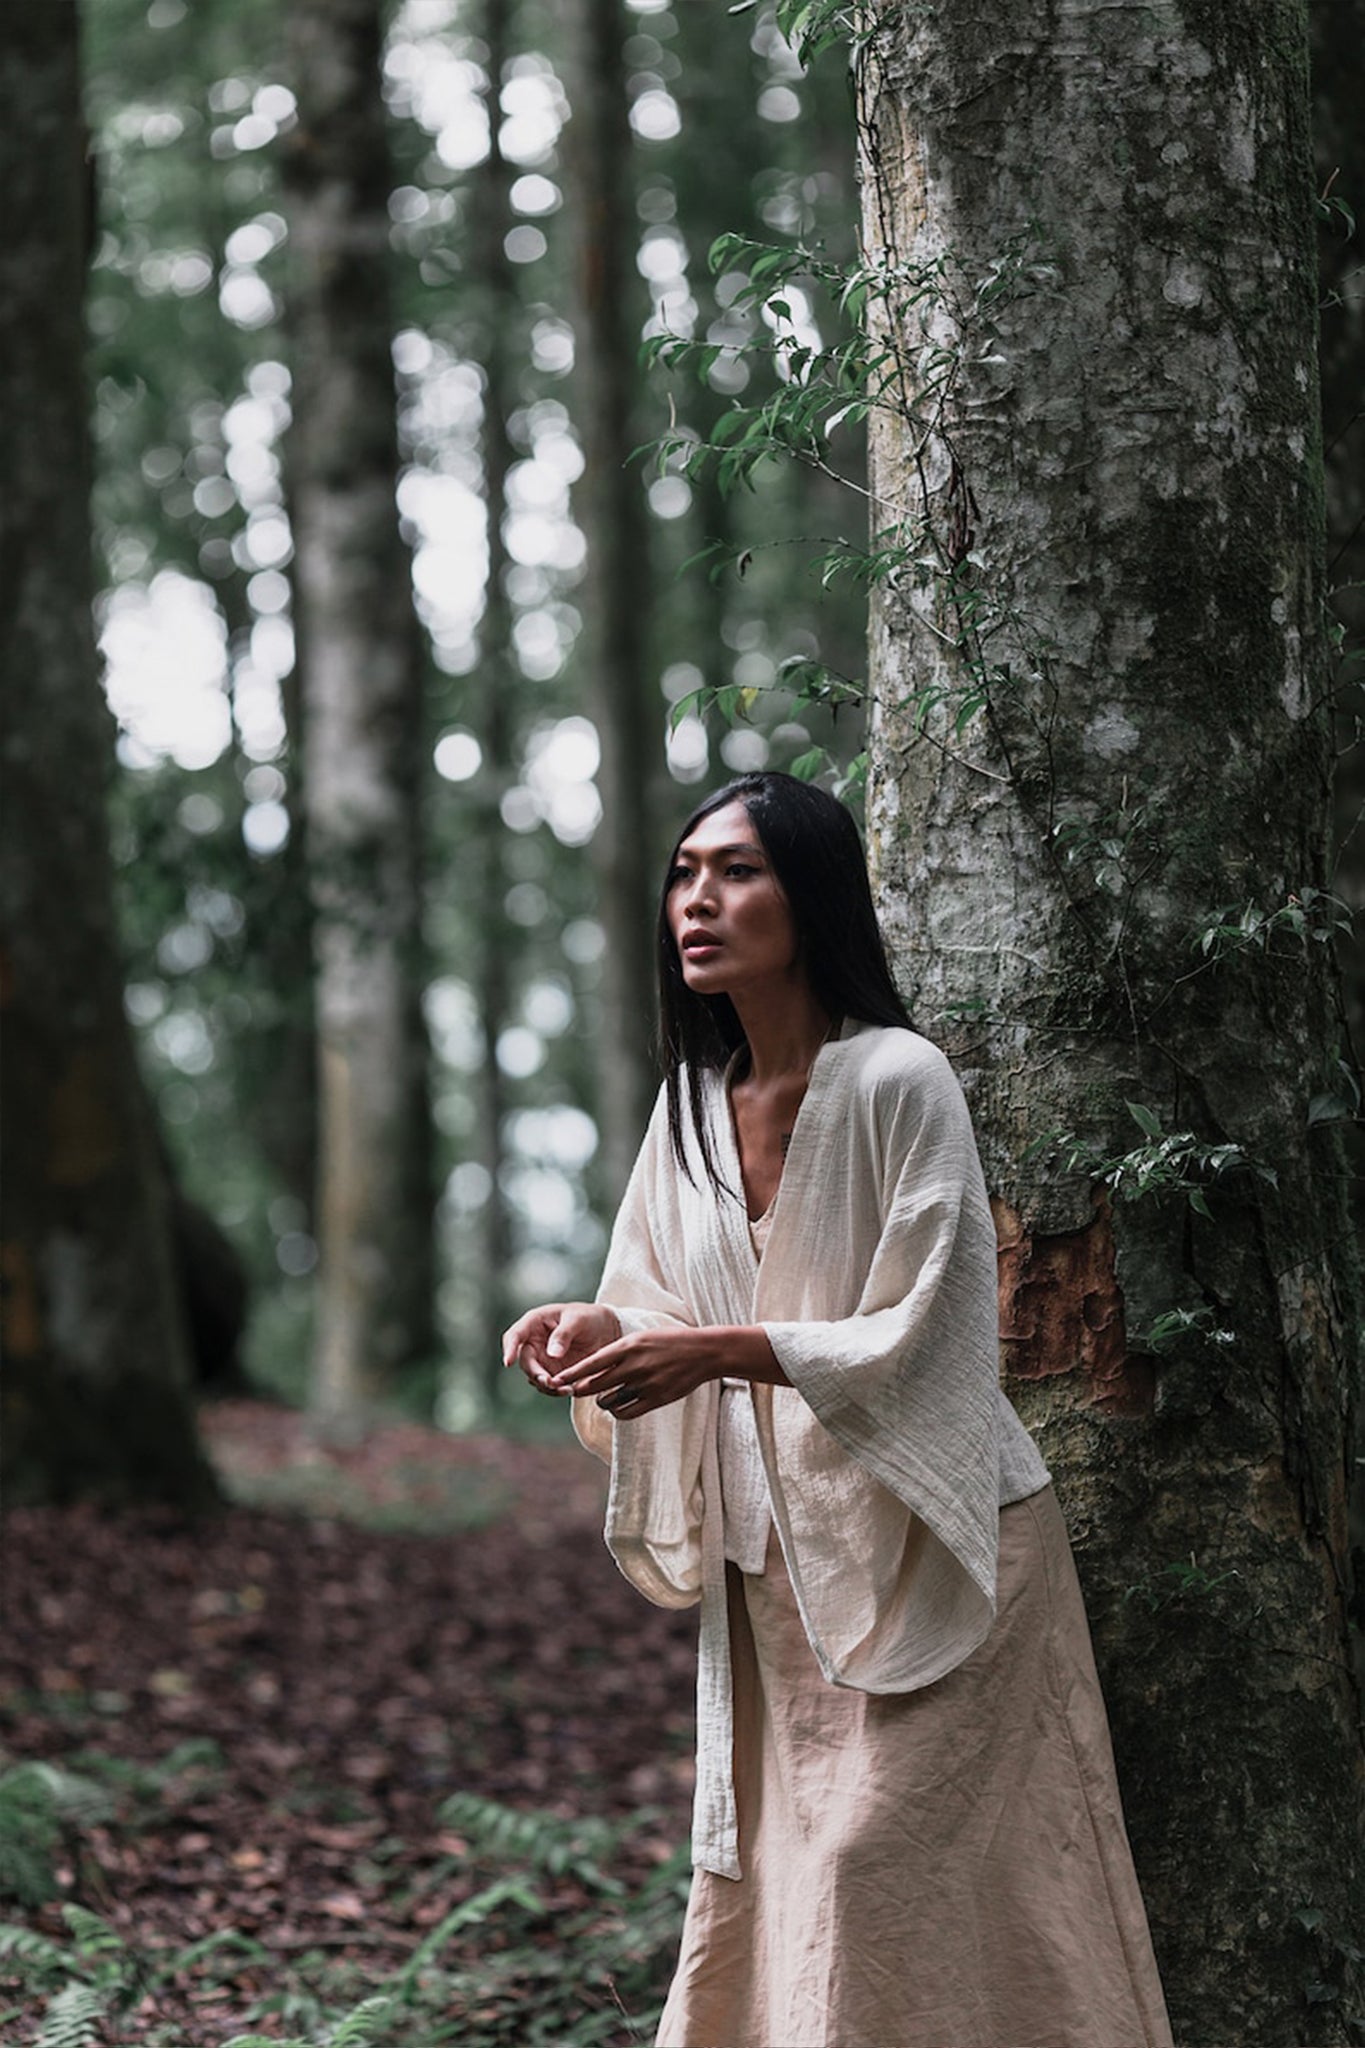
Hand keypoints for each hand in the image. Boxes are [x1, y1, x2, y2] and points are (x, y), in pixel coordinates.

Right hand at [501, 1302, 621, 1395]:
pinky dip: (556, 1391)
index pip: (515, 1335)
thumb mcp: (578, 1319)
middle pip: (525, 1361)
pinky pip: (548, 1385)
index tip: (509, 1362)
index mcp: (534, 1322)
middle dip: (535, 1373)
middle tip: (549, 1381)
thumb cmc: (588, 1317)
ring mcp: (542, 1359)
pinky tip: (570, 1389)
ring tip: (566, 1389)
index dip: (509, 1348)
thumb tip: (552, 1353)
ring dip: (546, 1386)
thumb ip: (564, 1334)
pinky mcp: (552, 1372)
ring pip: (535, 1377)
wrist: (605, 1330)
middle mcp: (533, 1342)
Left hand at [546, 1325, 720, 1418]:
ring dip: (602, 1401)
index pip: (592, 1363)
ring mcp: (646, 1384)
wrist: (704, 1352)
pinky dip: (617, 1411)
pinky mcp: (656, 1399)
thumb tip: (592, 1368)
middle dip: (581, 1390)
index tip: (559, 1380)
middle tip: (576, 1391)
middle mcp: (635, 1365)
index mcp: (629, 1345)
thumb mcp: (642, 1338)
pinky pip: (626, 1413)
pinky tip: (619, 1406)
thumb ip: (618, 1351)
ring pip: (608, 1401)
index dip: (572, 1374)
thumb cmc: (670, 1342)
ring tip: (605, 1396)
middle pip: (595, 1385)